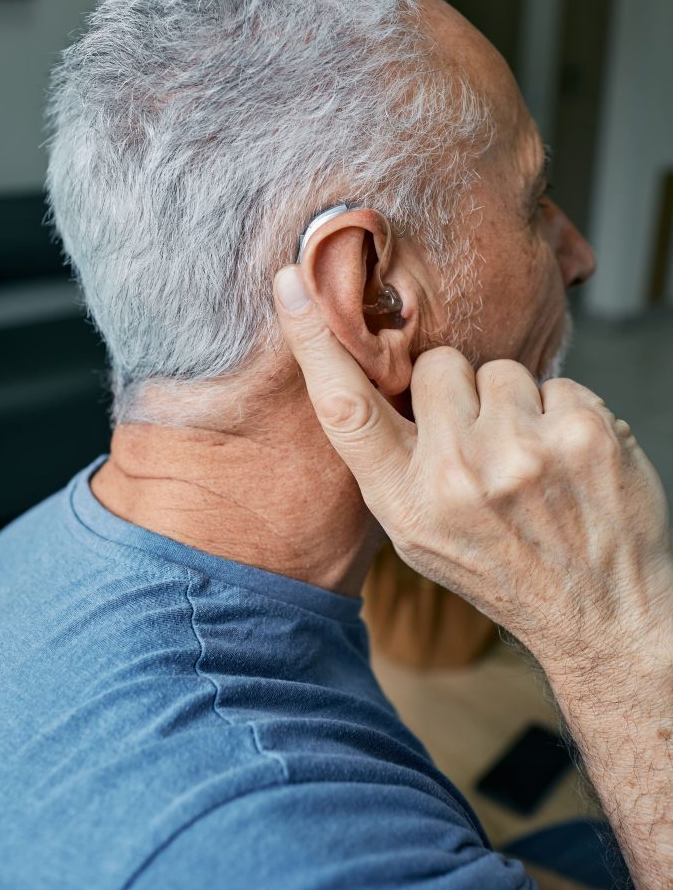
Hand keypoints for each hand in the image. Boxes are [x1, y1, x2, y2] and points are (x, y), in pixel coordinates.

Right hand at [274, 266, 671, 667]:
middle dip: (458, 392)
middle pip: (437, 367)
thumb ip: (393, 462)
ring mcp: (523, 451)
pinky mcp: (582, 433)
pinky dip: (565, 415)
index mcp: (405, 502)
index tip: (292, 282)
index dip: (313, 340)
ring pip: (501, 369)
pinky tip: (569, 462)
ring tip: (531, 461)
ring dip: (514, 405)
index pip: (344, 408)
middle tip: (484, 445)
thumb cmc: (505, 570)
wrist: (605, 615)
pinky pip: (559, 382)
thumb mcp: (421, 537)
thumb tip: (376, 378)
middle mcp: (457, 475)